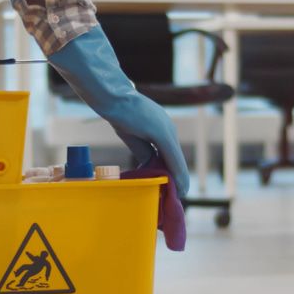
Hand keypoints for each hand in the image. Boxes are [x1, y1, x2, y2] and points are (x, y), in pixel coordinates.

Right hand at [47, 26, 189, 196]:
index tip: (171, 186)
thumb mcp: (134, 136)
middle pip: (176, 159)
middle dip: (177, 178)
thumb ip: (143, 151)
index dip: (171, 171)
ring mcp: (167, 130)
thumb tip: (149, 166)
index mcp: (162, 128)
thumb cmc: (119, 113)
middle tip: (177, 195)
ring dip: (179, 179)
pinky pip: (173, 158)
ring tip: (181, 194)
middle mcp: (169, 129)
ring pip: (177, 160)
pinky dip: (177, 174)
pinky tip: (180, 186)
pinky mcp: (162, 134)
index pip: (170, 154)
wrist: (112, 99)